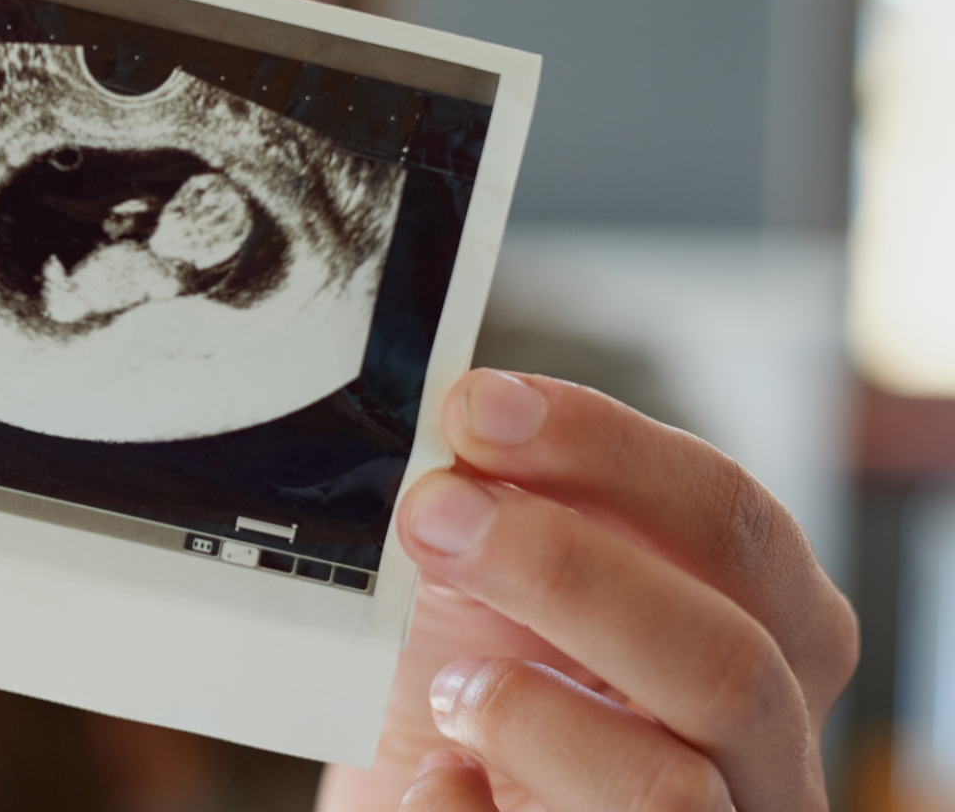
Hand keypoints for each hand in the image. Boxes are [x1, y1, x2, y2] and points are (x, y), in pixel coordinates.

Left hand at [320, 371, 856, 810]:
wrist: (415, 797)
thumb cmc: (467, 696)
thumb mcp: (487, 585)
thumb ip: (507, 507)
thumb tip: (476, 420)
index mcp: (764, 641)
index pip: (740, 530)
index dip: (611, 455)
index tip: (479, 408)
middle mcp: (763, 757)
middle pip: (731, 663)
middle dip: (566, 571)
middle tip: (430, 513)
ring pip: (668, 794)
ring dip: (526, 716)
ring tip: (448, 689)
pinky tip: (435, 779)